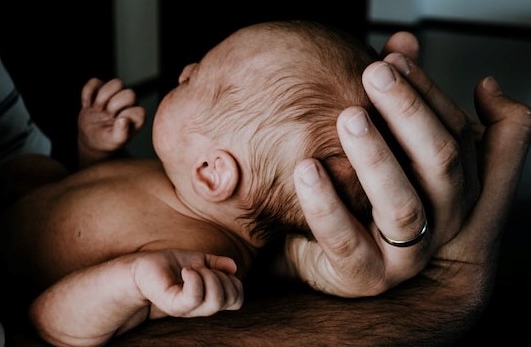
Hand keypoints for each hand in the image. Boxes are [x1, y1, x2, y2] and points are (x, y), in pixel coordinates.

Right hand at [78, 77, 145, 167]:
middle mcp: (129, 104)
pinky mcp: (100, 89)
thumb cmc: (106, 140)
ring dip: (104, 96)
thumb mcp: (114, 141)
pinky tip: (87, 105)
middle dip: (115, 105)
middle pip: (130, 94)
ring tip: (97, 109)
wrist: (90, 137)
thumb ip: (121, 134)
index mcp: (135, 117)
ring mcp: (114, 95)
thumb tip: (124, 119)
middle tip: (106, 115)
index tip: (116, 123)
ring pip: (117, 83)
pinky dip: (88, 93)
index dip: (126, 116)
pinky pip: (95, 81)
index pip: (138, 111)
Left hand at [134, 249, 242, 317]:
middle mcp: (200, 307)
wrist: (142, 268)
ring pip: (215, 299)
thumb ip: (217, 264)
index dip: (234, 282)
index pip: (237, 299)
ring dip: (208, 276)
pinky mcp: (174, 305)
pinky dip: (194, 278)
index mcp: (209, 298)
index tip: (215, 268)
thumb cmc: (169, 265)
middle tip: (202, 267)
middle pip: (230, 299)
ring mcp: (187, 308)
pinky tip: (185, 271)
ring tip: (192, 269)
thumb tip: (233, 267)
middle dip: (221, 276)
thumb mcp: (199, 260)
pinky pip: (194, 297)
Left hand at [287, 32, 530, 296]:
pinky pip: (344, 239)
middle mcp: (443, 219)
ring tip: (348, 118)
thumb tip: (402, 40)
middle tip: (374, 74)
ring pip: (402, 204)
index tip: (391, 57)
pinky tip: (305, 168)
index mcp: (455, 185)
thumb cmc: (364, 195)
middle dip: (409, 112)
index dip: (426, 91)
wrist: (331, 259)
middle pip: (440, 161)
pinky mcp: (366, 275)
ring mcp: (407, 253)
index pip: (456, 131)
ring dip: (375, 157)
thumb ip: (400, 98)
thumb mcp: (389, 145)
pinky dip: (325, 203)